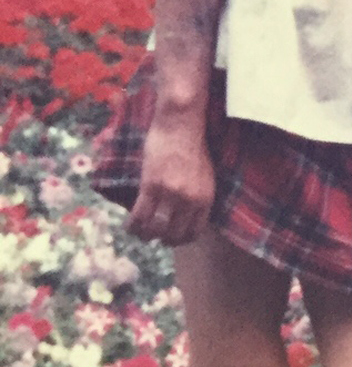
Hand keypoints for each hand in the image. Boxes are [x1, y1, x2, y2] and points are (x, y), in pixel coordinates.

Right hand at [128, 115, 215, 244]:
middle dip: (162, 240)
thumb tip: (187, 216)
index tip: (173, 238)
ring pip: (154, 228)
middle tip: (154, 237)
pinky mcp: (151, 186)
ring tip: (141, 233)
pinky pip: (139, 215)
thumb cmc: (194, 147)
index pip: (194, 231)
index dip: (181, 239)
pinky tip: (130, 226)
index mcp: (206, 198)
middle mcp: (190, 200)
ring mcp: (170, 194)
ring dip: (146, 235)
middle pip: (173, 234)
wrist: (181, 126)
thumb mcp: (205, 176)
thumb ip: (198, 196)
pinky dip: (132, 225)